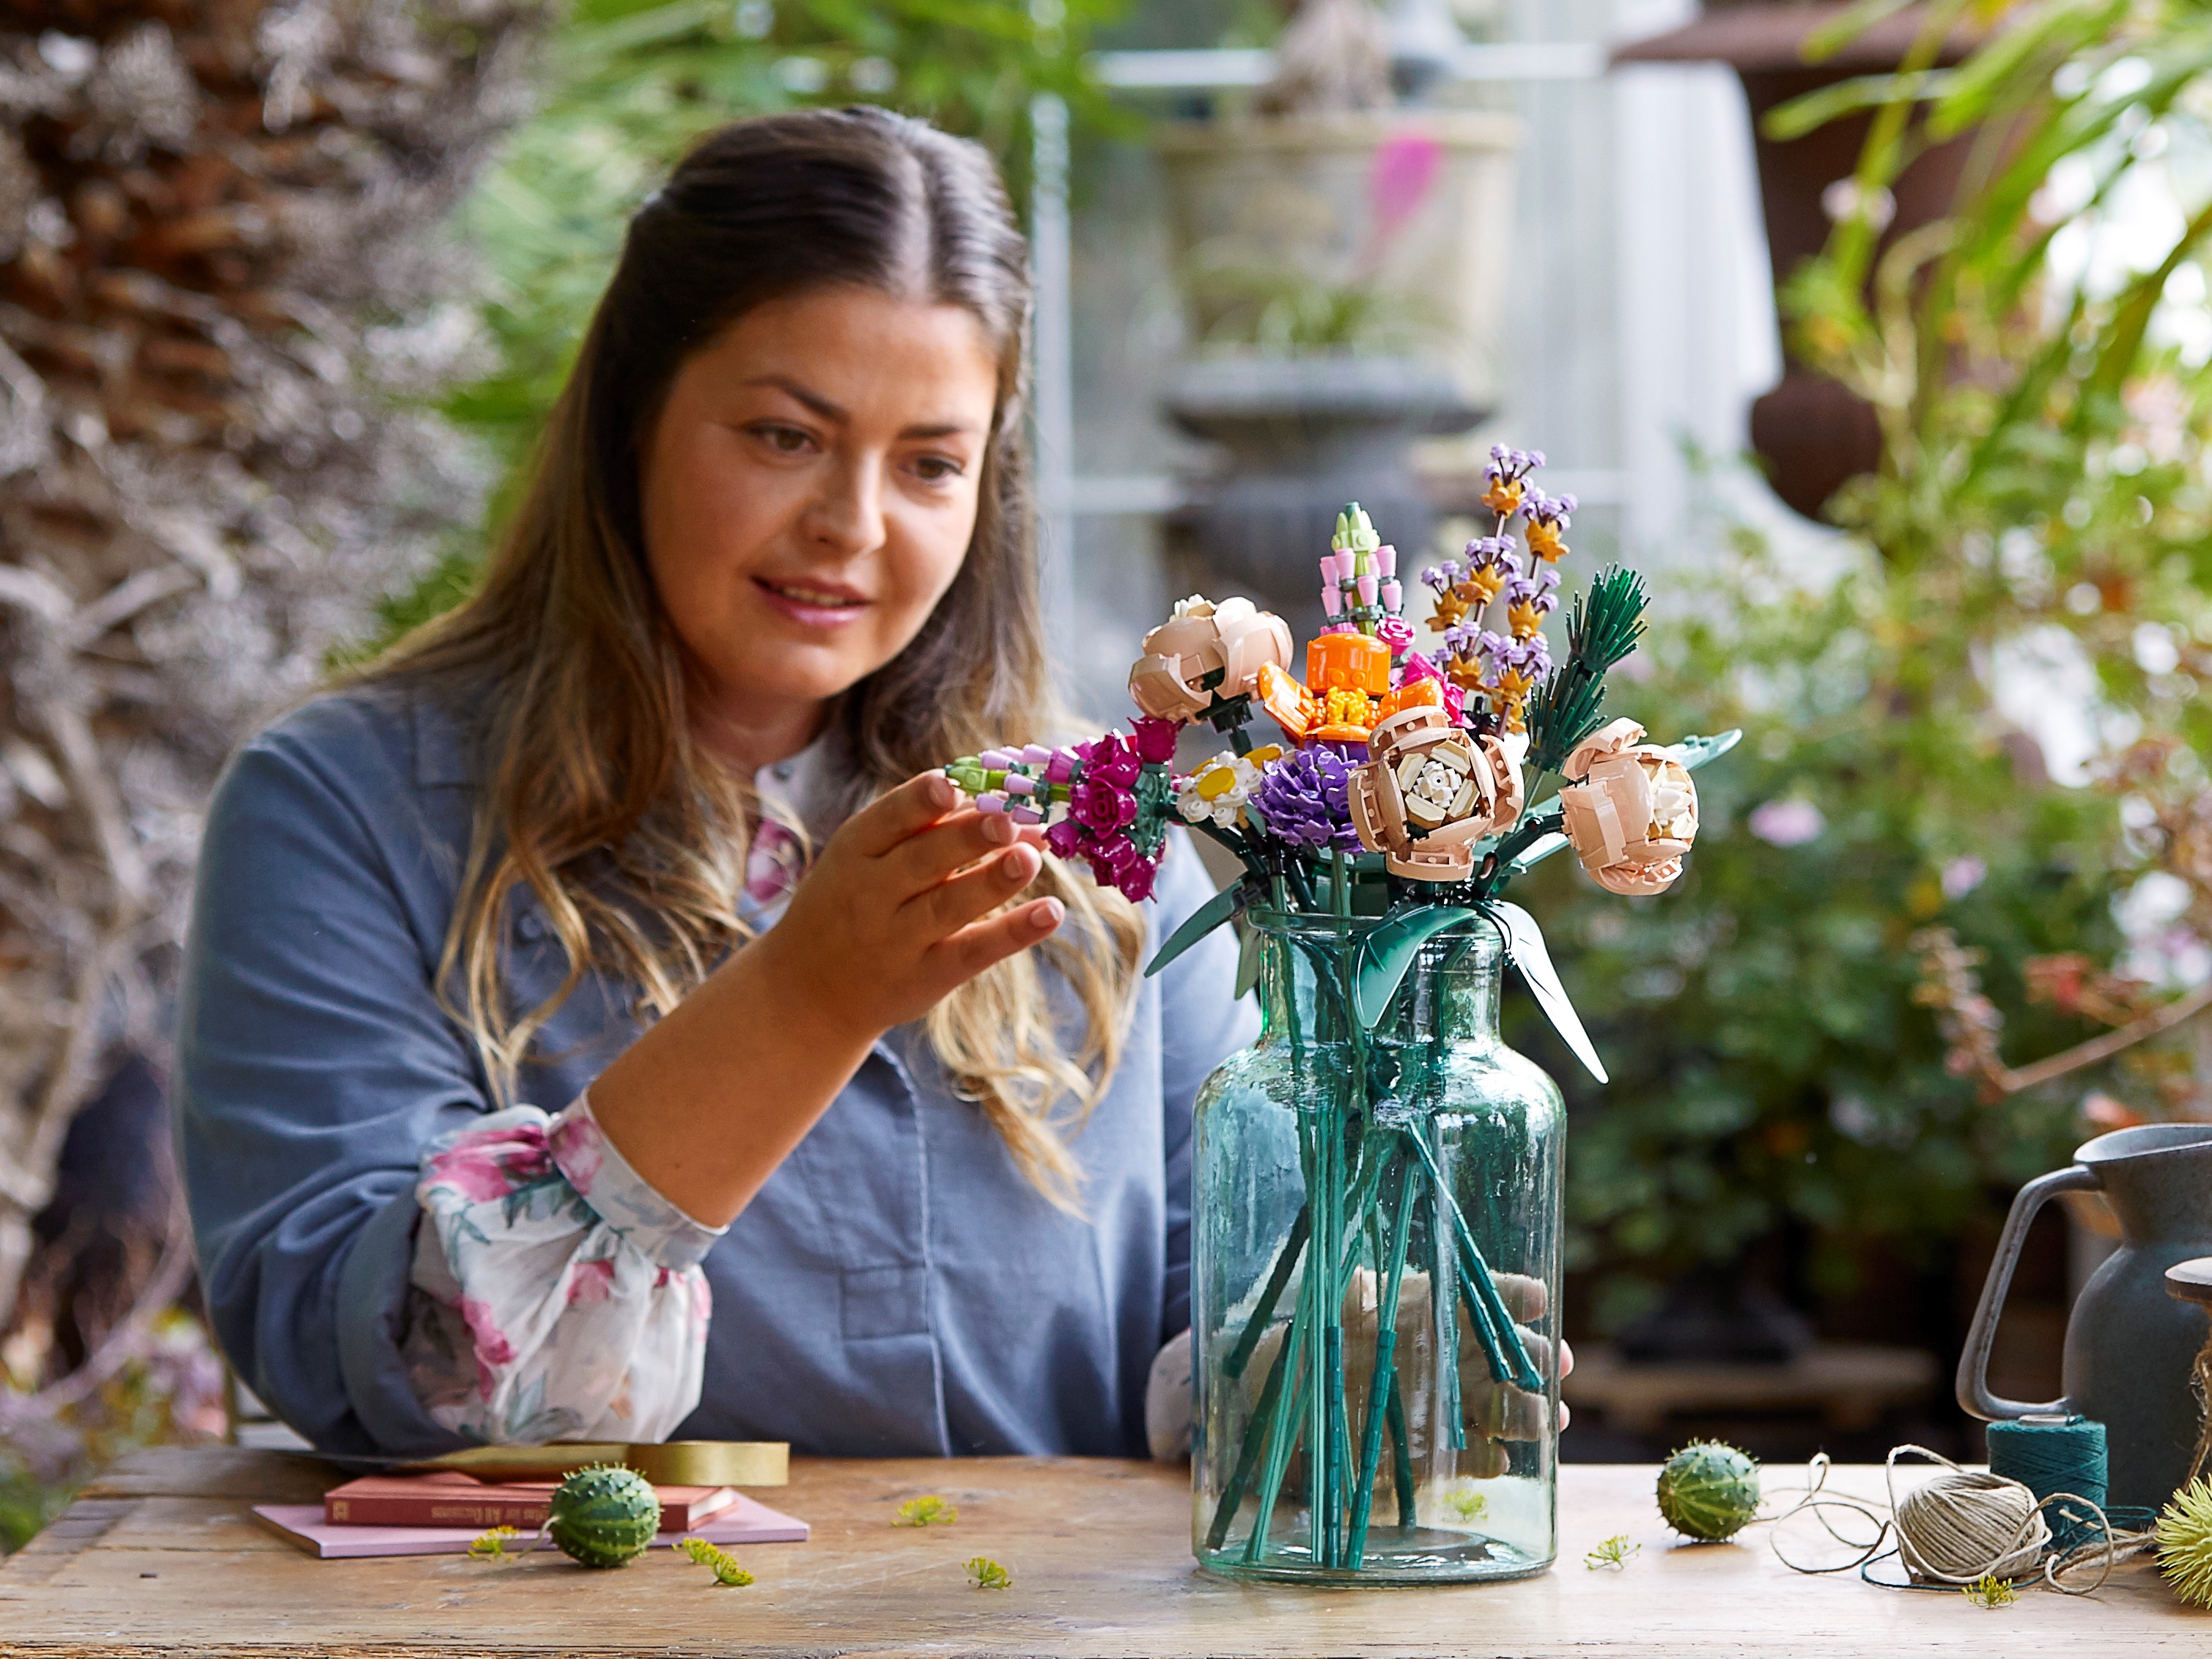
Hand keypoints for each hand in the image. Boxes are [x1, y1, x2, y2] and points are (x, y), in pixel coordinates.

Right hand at [757, 770, 1063, 1044]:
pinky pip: (973, 952)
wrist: (808, 992)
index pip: (885, 821)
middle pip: (921, 860)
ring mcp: (898, 940)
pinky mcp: (927, 977)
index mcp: (853, 852)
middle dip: (965, 837)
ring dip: (992, 881)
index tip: (950, 785)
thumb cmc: (849, 905)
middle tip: (1006, 818)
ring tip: (1031, 856)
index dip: (918, 802)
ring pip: (948, 907)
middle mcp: (871, 895)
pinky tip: (1049, 912)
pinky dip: (1013, 932)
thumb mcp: (861, 861)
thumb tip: (1005, 807)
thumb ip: (922, 831)